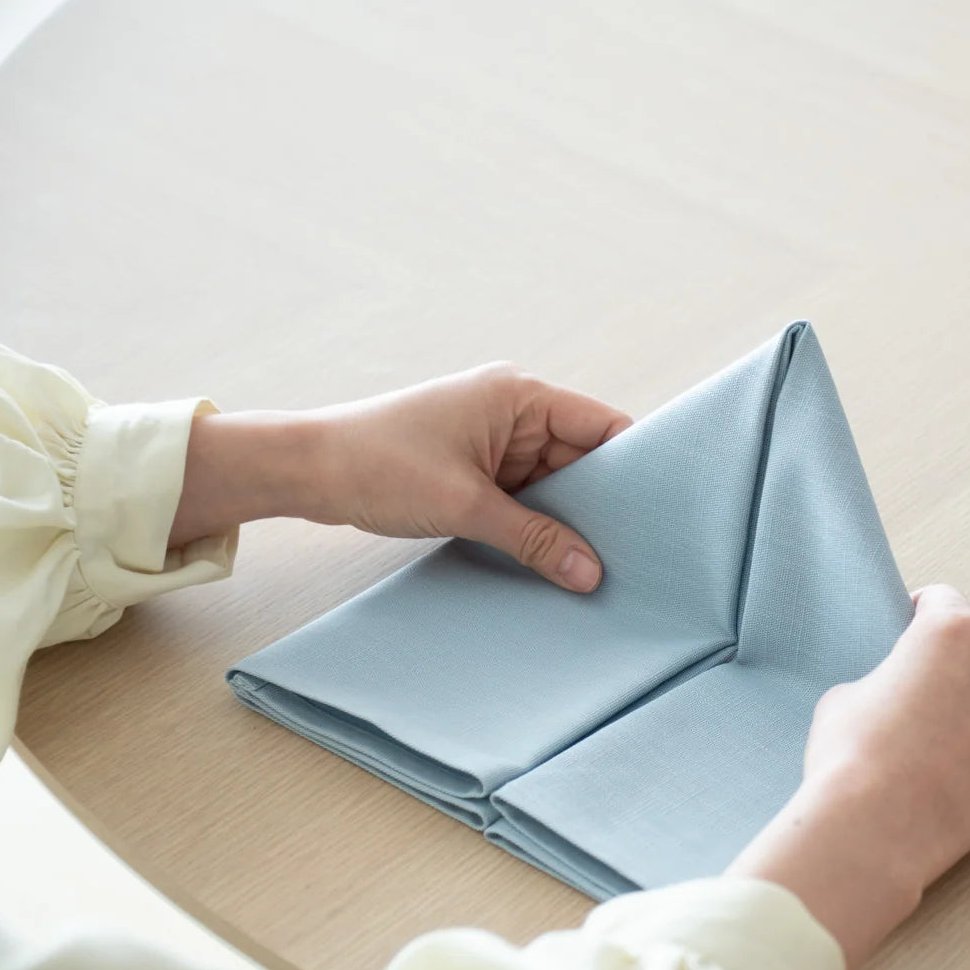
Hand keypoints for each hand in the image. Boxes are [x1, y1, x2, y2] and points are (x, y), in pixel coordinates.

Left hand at [169, 364, 631, 591]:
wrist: (309, 470)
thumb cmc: (379, 466)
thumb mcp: (466, 506)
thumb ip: (534, 538)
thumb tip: (590, 573)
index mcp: (519, 395)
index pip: (603, 426)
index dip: (636, 467)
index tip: (661, 513)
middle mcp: (514, 410)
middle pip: (583, 459)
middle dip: (602, 505)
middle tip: (633, 553)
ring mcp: (495, 440)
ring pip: (555, 483)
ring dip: (568, 520)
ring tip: (597, 564)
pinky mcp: (476, 467)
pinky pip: (525, 495)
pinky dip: (538, 523)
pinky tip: (554, 557)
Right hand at [727, 586, 969, 969]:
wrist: (873, 828)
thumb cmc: (851, 755)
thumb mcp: (844, 696)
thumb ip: (883, 680)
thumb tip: (894, 695)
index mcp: (951, 633)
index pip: (942, 600)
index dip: (917, 614)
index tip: (907, 628)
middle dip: (949, 667)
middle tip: (913, 697)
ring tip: (937, 737)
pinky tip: (969, 760)